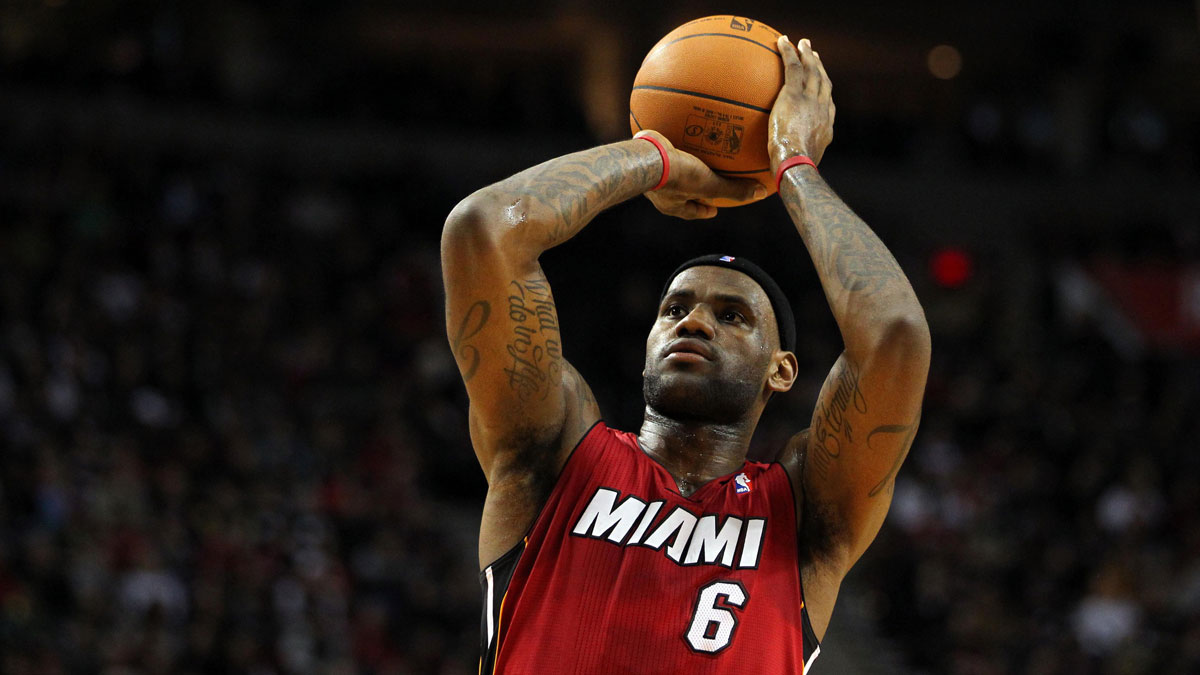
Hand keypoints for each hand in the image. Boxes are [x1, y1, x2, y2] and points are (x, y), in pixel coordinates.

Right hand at [634, 130, 765, 219]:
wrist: (644, 157)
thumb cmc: (676, 175)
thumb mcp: (709, 185)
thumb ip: (733, 190)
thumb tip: (760, 193)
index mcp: (672, 204)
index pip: (692, 212)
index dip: (704, 212)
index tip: (714, 210)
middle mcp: (660, 191)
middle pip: (681, 192)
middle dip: (692, 188)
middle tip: (705, 183)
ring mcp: (652, 172)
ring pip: (671, 169)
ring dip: (683, 163)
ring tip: (694, 154)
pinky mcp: (647, 154)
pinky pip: (665, 147)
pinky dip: (674, 139)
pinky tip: (682, 126)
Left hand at [769, 37, 835, 169]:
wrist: (797, 164)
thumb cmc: (794, 173)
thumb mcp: (797, 169)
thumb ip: (791, 163)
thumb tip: (778, 172)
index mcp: (825, 128)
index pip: (826, 105)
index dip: (824, 93)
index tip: (821, 86)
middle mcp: (822, 110)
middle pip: (823, 83)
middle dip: (820, 68)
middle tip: (815, 56)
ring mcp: (810, 100)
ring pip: (812, 71)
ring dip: (808, 55)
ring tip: (803, 44)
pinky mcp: (794, 95)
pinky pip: (792, 67)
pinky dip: (789, 52)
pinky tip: (782, 40)